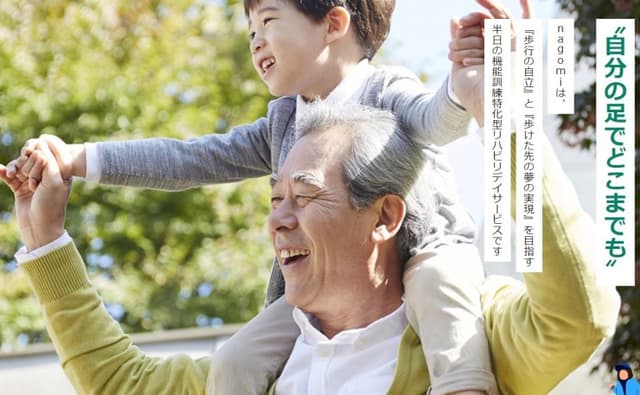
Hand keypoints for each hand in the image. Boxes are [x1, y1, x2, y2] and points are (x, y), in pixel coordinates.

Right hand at [0, 143, 71, 250]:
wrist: (39, 228)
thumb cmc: (51, 205)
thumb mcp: (54, 182)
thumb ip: (48, 162)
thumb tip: (40, 144)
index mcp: (61, 171)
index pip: (48, 152)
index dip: (41, 153)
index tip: (39, 160)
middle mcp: (47, 174)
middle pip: (32, 157)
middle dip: (29, 166)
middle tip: (33, 182)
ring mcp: (33, 180)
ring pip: (20, 165)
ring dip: (16, 169)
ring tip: (16, 177)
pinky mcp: (20, 188)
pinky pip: (9, 175)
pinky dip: (4, 172)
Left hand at [449, 0, 532, 124]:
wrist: (490, 110)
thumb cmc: (474, 95)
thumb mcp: (458, 66)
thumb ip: (458, 42)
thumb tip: (453, 19)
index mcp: (484, 53)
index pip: (476, 30)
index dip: (466, 27)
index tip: (456, 31)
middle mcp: (499, 48)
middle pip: (488, 22)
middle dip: (475, 17)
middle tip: (464, 17)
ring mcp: (511, 45)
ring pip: (500, 18)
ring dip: (490, 5)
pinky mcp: (522, 46)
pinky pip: (527, 23)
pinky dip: (526, 8)